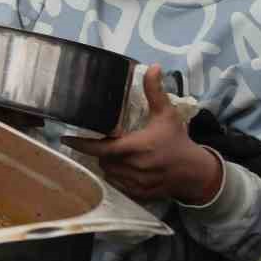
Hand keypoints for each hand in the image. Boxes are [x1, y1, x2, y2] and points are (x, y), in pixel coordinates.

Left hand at [64, 66, 220, 203]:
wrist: (196, 171)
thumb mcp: (167, 114)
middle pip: (103, 159)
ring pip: (109, 172)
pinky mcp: (140, 193)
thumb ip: (155, 91)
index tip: (65, 138)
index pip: (102, 148)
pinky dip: (117, 176)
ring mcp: (137, 183)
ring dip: (108, 163)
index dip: (82, 144)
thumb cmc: (178, 140)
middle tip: (106, 141)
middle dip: (100, 150)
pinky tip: (124, 166)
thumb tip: (154, 66)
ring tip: (116, 153)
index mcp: (138, 146)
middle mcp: (136, 166)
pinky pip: (118, 185)